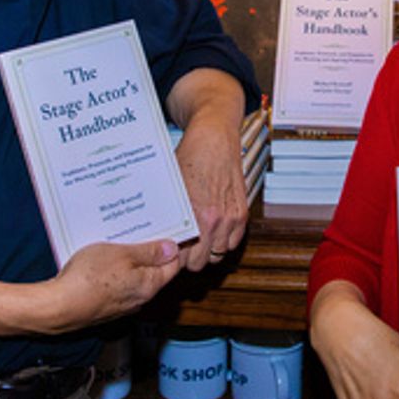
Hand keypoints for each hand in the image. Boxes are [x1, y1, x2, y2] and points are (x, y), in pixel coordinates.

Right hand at [38, 240, 180, 332]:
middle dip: (149, 250)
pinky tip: (104, 258)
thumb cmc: (88, 278)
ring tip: (120, 240)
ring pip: (134, 276)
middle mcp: (139, 298)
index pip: (173, 265)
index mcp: (149, 285)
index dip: (173, 246)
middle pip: (154, 270)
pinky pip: (118, 283)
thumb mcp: (122, 254)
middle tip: (142, 229)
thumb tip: (172, 248)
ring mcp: (122, 304)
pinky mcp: (105, 305)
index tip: (167, 229)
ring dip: (130, 259)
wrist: (58, 307)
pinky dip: (116, 270)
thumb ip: (149, 252)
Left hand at [165, 68, 249, 270]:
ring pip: (218, 255)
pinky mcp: (242, 212)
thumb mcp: (171, 188)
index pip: (182, 257)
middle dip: (189, 257)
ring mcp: (231, 217)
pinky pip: (233, 242)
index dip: (173, 258)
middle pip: (200, 262)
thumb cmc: (189, 158)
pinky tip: (213, 230)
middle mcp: (214, 219)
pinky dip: (224, 240)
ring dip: (208, 250)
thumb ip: (169, 215)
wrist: (214, 136)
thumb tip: (156, 236)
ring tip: (197, 239)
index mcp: (194, 215)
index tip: (168, 253)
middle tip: (181, 248)